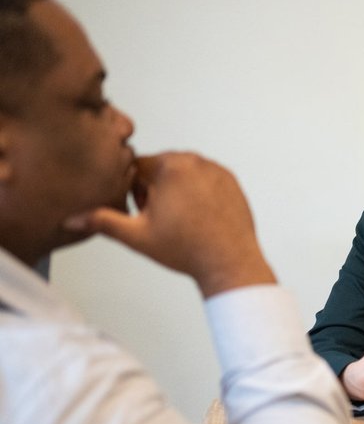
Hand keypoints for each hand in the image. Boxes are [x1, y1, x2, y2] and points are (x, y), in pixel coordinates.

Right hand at [63, 152, 273, 296]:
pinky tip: (199, 218)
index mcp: (170, 166)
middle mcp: (195, 161)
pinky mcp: (231, 180)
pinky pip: (203, 180)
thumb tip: (72, 220)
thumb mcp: (137, 236)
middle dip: (154, 190)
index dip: (134, 191)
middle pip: (160, 168)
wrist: (230, 262)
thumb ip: (103, 222)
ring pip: (182, 174)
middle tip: (163, 218)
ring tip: (181, 220)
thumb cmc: (187, 250)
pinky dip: (197, 194)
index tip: (144, 211)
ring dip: (175, 191)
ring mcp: (216, 170)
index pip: (136, 167)